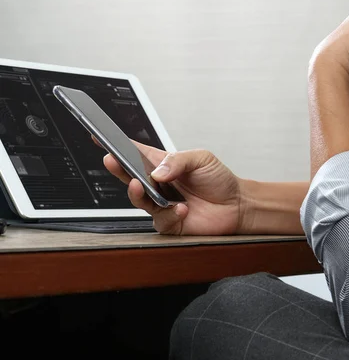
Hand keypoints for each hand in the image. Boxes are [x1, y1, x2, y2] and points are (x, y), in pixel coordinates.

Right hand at [104, 141, 241, 234]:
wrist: (238, 205)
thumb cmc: (219, 180)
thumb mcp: (202, 158)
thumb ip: (178, 161)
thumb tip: (157, 172)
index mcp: (163, 165)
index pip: (136, 154)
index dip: (117, 147)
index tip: (99, 137)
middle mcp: (159, 185)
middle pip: (130, 177)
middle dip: (118, 169)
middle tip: (113, 161)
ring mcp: (163, 204)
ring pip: (140, 200)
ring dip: (138, 193)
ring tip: (141, 185)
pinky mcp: (171, 222)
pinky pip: (161, 220)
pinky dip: (170, 214)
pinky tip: (182, 208)